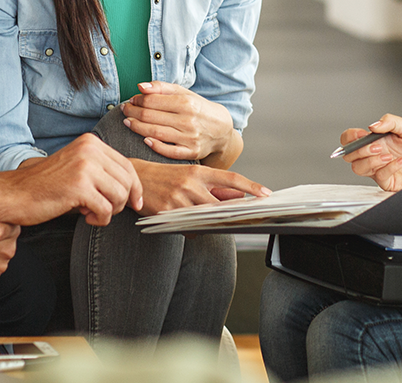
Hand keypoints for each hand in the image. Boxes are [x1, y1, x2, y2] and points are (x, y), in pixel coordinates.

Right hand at [0, 133, 143, 226]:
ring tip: (91, 211)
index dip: (135, 187)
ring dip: (109, 211)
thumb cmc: (46, 185)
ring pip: (120, 195)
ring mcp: (85, 167)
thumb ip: (102, 170)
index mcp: (91, 142)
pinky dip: (99, 219)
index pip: (127, 165)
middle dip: (122, 201)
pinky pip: (106, 209)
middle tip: (103, 209)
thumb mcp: (77, 168)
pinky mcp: (79, 187)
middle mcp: (90, 150)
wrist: (15, 194)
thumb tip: (133, 188)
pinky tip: (85, 216)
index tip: (135, 203)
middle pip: (128, 181)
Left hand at [122, 81, 235, 163]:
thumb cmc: (199, 109)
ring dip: (137, 127)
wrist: (221, 129)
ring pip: (156, 133)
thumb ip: (162, 88)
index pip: (152, 101)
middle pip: (151, 116)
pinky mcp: (191, 152)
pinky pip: (168, 151)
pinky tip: (144, 140)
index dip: (137, 100)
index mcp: (186, 102)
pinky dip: (155, 145)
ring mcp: (190, 138)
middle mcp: (188, 120)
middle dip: (133, 113)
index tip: (131, 100)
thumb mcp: (185, 93)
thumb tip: (141, 86)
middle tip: (125, 111)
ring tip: (128, 122)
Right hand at [131, 159, 270, 214]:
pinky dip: (191, 229)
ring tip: (200, 217)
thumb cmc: (165, 176)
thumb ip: (215, 187)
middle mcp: (191, 183)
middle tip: (240, 219)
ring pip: (205, 219)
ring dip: (208, 223)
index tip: (266, 193)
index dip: (251, 186)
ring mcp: (179, 198)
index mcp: (199, 171)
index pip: (231, 178)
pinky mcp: (168, 212)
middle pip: (221, 205)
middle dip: (230, 214)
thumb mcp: (190, 175)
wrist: (135, 177)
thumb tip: (239, 196)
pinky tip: (184, 222)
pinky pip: (188, 228)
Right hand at [342, 115, 401, 191]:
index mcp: (376, 140)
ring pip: (358, 168)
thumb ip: (390, 121)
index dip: (350, 137)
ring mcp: (379, 169)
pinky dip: (389, 168)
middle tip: (377, 146)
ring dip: (371, 161)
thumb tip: (373, 125)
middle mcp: (375, 155)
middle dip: (360, 150)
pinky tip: (400, 162)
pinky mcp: (387, 182)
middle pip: (349, 155)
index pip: (350, 139)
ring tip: (388, 155)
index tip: (361, 135)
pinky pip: (379, 177)